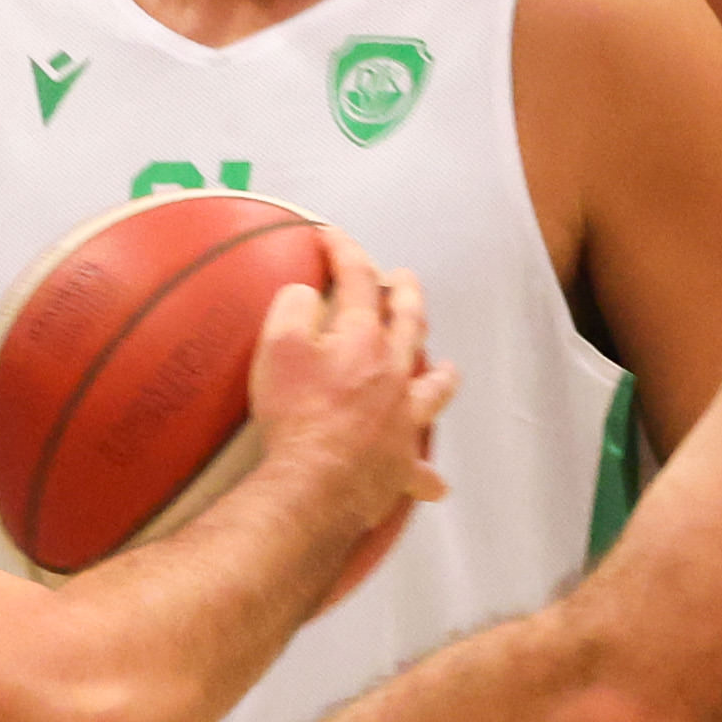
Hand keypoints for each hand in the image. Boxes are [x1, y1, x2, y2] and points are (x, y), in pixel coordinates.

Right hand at [246, 231, 456, 586]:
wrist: (314, 483)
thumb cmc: (295, 417)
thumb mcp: (277, 347)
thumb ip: (293, 308)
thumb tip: (308, 296)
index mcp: (363, 338)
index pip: (358, 279)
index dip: (344, 251)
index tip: (331, 237)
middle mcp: (394, 372)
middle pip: (410, 323)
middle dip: (406, 294)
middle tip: (403, 281)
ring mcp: (403, 418)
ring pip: (434, 388)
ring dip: (440, 374)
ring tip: (444, 368)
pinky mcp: (399, 464)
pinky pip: (421, 471)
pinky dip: (428, 476)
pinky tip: (436, 483)